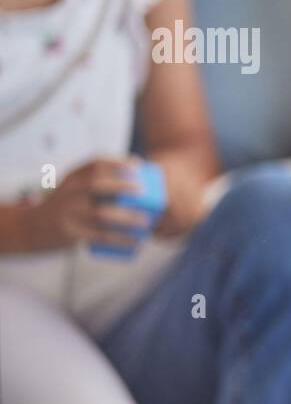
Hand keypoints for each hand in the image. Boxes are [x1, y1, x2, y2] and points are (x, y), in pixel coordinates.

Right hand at [24, 158, 150, 252]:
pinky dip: (121, 239)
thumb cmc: (66, 206)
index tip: (138, 165)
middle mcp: (69, 192)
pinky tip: (136, 241)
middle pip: (97, 185)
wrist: (32, 227)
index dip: (118, 162)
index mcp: (73, 178)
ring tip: (146, 221)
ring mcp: (69, 212)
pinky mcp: (71, 232)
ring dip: (127, 218)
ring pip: (102, 213)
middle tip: (143, 190)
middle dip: (122, 185)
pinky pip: (100, 235)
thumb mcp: (73, 189)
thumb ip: (97, 184)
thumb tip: (140, 185)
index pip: (95, 163)